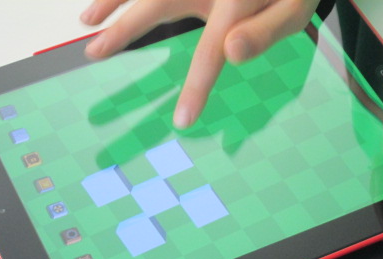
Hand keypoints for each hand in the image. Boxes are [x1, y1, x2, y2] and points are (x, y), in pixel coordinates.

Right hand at [80, 0, 318, 128]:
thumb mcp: (295, 10)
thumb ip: (266, 31)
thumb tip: (231, 50)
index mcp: (234, 2)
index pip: (209, 52)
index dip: (195, 87)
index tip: (181, 122)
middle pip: (157, 3)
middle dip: (124, 29)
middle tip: (93, 52)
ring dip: (115, 0)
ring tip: (87, 20)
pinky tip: (113, 2)